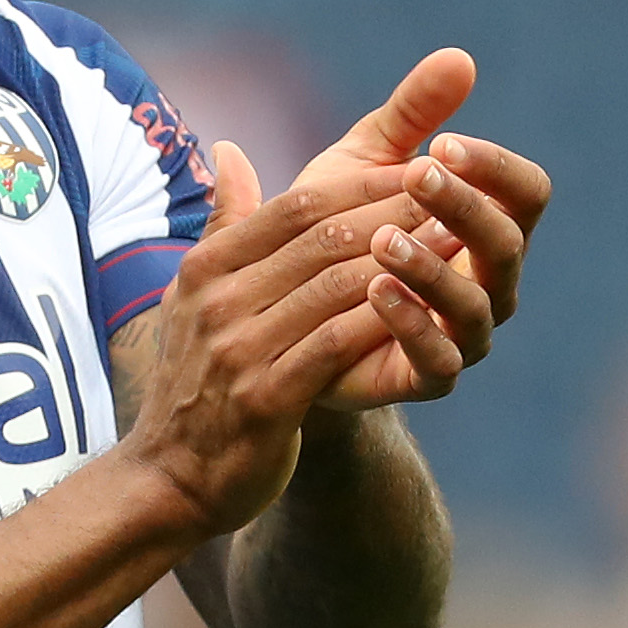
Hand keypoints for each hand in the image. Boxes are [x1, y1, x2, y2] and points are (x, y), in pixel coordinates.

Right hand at [116, 137, 431, 537]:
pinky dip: (384, 321)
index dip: (365, 185)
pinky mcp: (266, 398)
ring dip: (404, 262)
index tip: (420, 170)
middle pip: (323, 238)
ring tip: (456, 246)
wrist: (170, 477)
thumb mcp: (195, 296)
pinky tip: (428, 311)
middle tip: (456, 197)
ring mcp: (238, 349)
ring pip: (337, 286)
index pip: (297, 205)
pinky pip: (336, 345)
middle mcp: (218, 301)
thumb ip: (223, 225)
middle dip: (396, 214)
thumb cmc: (199, 380)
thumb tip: (229, 150)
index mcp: (206, 267)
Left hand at [275, 49, 552, 414]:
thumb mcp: (365, 163)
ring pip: (475, 304)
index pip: (524, 193)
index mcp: (485, 227)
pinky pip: (438, 360)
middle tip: (417, 173)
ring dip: (432, 267)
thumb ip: (411, 115)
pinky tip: (374, 288)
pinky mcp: (425, 378)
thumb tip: (459, 57)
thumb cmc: (338, 233)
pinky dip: (410, 324)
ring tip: (382, 238)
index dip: (495, 168)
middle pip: (507, 242)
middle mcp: (489, 283)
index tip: (443, 143)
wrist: (286, 318)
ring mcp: (463, 335)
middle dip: (465, 205)